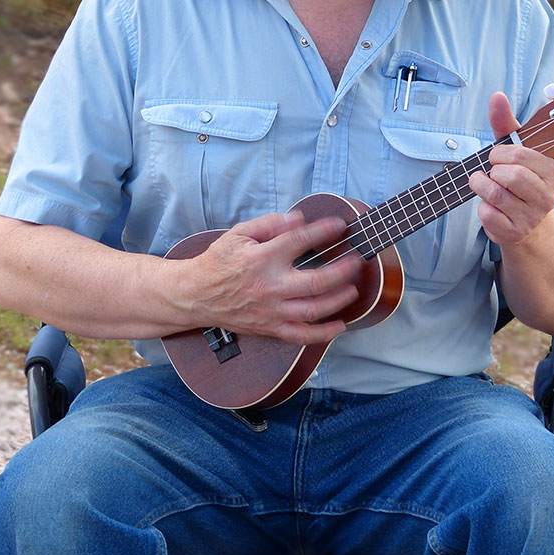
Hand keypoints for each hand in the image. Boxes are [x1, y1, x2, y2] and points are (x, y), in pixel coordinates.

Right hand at [187, 211, 360, 343]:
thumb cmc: (218, 261)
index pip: (299, 241)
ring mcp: (271, 310)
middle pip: (315, 281)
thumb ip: (269, 224)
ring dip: (339, 300)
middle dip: (342, 271)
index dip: (323, 231)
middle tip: (357, 261)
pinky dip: (324, 333)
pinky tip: (341, 325)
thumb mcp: (239, 233)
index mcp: (261, 258)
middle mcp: (269, 286)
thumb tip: (299, 218)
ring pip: (313, 310)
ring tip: (353, 288)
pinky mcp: (270, 327)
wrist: (196, 295)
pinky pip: (301, 335)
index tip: (339, 226)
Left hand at [468, 92, 553, 246]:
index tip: (497, 157)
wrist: (528, 226)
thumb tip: (497, 96)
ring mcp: (532, 216)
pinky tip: (491, 207)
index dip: (500, 153)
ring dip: (481, 185)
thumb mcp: (516, 151)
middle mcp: (548, 195)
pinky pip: (487, 214)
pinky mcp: (514, 233)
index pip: (520, 154)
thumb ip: (506, 125)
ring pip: (495, 193)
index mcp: (553, 171)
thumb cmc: (519, 180)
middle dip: (492, 170)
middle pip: (509, 175)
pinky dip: (481, 207)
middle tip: (492, 172)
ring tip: (484, 185)